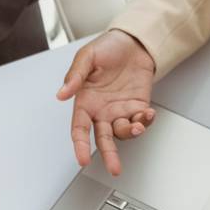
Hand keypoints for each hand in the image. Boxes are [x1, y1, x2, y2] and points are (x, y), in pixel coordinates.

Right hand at [57, 29, 156, 176]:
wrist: (134, 41)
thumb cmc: (108, 47)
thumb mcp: (87, 57)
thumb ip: (75, 76)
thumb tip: (62, 93)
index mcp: (85, 101)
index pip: (80, 128)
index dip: (80, 145)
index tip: (83, 159)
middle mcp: (101, 110)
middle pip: (103, 139)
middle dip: (109, 155)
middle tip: (114, 168)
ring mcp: (120, 110)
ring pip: (123, 133)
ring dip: (131, 133)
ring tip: (137, 125)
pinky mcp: (137, 106)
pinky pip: (140, 121)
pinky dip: (145, 121)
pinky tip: (147, 114)